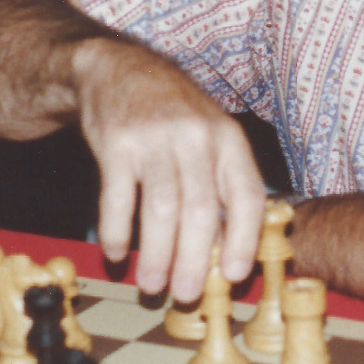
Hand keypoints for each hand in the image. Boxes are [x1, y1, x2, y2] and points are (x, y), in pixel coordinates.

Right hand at [71, 38, 265, 301]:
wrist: (119, 69)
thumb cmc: (173, 116)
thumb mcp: (208, 138)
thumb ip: (218, 188)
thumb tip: (223, 253)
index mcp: (228, 139)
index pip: (247, 195)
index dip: (243, 239)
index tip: (234, 276)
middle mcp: (196, 137)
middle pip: (201, 210)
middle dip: (194, 260)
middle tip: (185, 294)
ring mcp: (155, 139)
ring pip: (161, 210)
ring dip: (156, 255)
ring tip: (151, 285)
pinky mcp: (116, 143)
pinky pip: (117, 198)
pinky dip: (117, 232)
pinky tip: (117, 254)